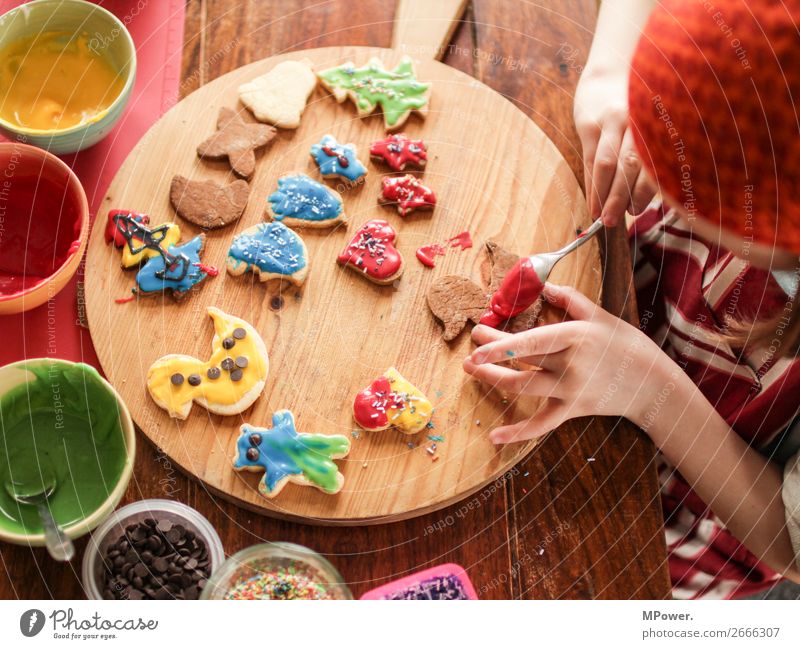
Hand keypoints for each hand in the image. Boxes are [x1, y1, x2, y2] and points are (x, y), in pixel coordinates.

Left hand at [462, 283, 670, 443]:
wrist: (652, 384)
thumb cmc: (626, 344)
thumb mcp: (600, 315)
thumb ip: (569, 299)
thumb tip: (544, 285)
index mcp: (575, 337)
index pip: (532, 341)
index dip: (502, 343)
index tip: (477, 340)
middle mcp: (570, 365)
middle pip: (521, 360)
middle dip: (490, 354)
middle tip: (472, 344)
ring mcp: (569, 390)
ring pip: (522, 387)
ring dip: (492, 379)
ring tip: (471, 369)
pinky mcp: (571, 410)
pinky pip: (540, 425)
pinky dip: (517, 433)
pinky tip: (494, 437)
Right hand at [573, 68, 656, 225]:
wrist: (610, 72)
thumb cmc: (639, 106)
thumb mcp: (654, 123)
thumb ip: (655, 152)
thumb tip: (655, 196)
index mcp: (657, 122)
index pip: (652, 161)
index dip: (645, 191)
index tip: (636, 212)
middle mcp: (636, 119)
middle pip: (629, 165)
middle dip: (621, 198)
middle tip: (615, 222)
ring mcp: (611, 120)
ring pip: (607, 164)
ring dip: (604, 195)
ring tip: (603, 218)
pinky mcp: (590, 123)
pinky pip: (590, 160)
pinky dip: (592, 185)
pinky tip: (592, 203)